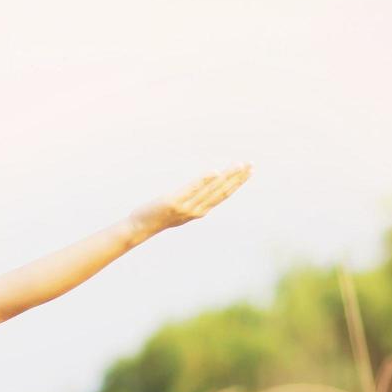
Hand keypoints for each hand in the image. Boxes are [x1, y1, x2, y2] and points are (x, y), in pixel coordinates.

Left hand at [129, 163, 251, 238]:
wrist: (140, 227)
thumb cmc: (158, 216)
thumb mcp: (180, 208)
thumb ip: (192, 199)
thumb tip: (203, 186)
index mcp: (200, 210)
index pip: (223, 194)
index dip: (237, 183)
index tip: (249, 170)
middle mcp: (197, 210)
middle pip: (222, 191)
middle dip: (238, 178)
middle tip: (251, 164)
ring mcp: (186, 207)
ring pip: (211, 190)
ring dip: (227, 176)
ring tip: (238, 164)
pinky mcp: (174, 202)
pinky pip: (192, 189)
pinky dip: (204, 181)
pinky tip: (214, 171)